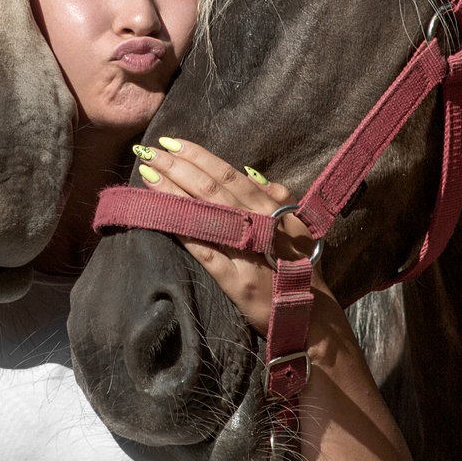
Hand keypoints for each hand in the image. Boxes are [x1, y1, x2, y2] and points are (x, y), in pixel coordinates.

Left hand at [133, 138, 329, 333]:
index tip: (171, 142)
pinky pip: (204, 249)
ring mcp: (247, 252)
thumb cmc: (302, 269)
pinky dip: (182, 229)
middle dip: (178, 166)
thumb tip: (248, 171)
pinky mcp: (236, 280)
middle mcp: (260, 224)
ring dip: (174, 191)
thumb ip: (276, 197)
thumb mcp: (297, 227)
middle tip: (149, 151)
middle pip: (212, 188)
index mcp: (272, 209)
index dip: (199, 156)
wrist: (313, 318)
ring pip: (206, 213)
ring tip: (148, 174)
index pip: (230, 175)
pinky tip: (160, 215)